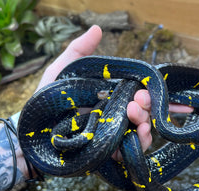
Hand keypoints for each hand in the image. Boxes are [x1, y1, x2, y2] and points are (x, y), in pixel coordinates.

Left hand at [36, 25, 192, 160]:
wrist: (33, 131)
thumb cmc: (47, 101)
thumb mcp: (61, 71)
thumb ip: (79, 50)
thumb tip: (97, 28)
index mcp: (111, 99)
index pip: (141, 97)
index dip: (157, 96)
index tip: (165, 93)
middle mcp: (117, 118)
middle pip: (145, 114)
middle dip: (148, 106)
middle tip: (139, 100)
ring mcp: (115, 136)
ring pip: (143, 132)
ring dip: (146, 122)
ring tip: (135, 113)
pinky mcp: (110, 153)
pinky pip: (132, 150)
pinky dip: (140, 142)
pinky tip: (137, 132)